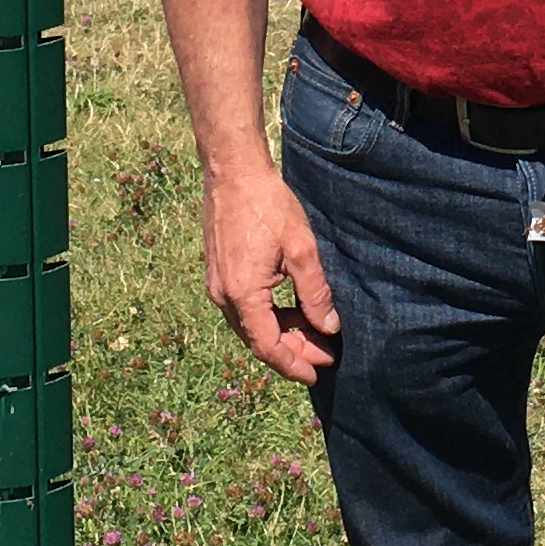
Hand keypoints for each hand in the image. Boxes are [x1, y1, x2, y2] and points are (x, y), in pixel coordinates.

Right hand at [203, 163, 337, 381]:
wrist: (232, 172)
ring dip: (281, 335)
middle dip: (292, 351)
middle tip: (325, 355)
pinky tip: (292, 312)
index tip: (316, 374)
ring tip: (314, 334)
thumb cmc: (267, 205)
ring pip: (250, 326)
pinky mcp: (218, 274)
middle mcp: (222, 296)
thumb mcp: (301, 249)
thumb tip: (328, 327)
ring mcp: (216, 285)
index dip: (292, 364)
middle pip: (258, 340)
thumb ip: (315, 293)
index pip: (268, 346)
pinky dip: (268, 317)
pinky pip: (243, 309)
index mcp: (242, 293)